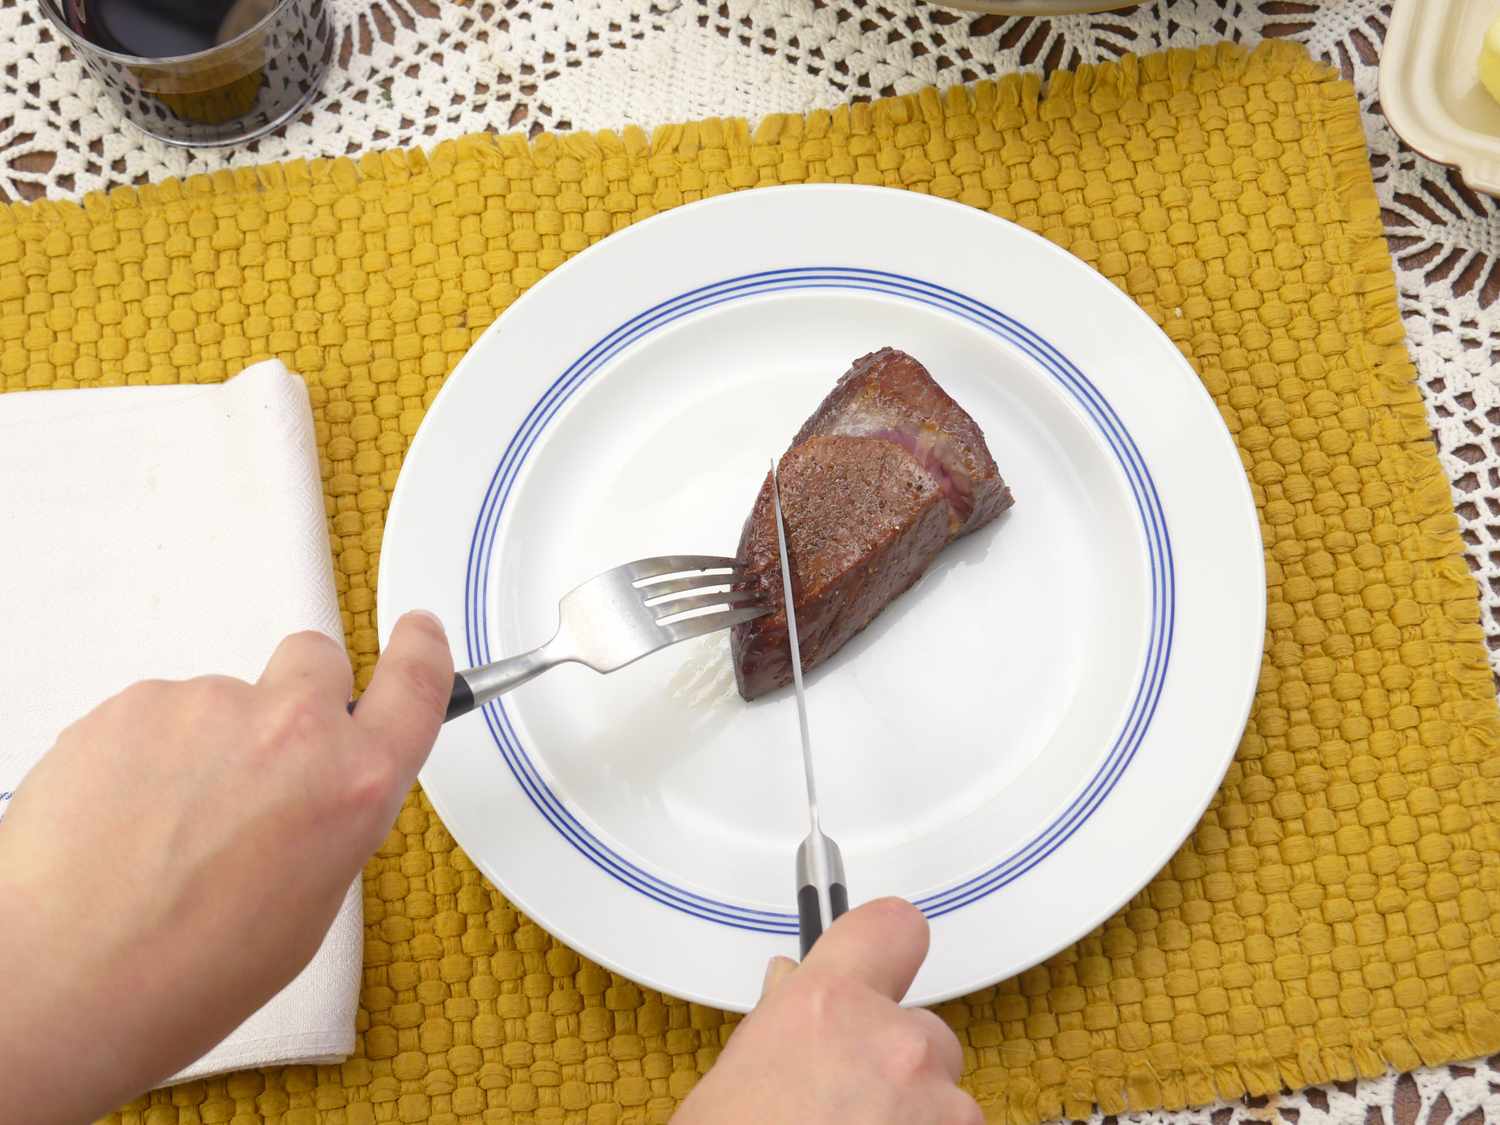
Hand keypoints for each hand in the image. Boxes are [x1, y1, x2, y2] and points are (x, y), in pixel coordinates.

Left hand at [0, 612, 453, 1124]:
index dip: (422, 649)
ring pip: (224, 699)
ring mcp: (207, 705)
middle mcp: (292, 729)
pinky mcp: (131, 703)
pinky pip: (155, 713)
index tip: (417, 632)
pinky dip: (145, 754)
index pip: (416, 682)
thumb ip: (332, 816)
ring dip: (209, 744)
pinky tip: (127, 820)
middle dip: (299, 698)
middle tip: (259, 768)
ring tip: (168, 829)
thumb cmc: (188, 970)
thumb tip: (312, 788)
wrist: (65, 981)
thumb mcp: (312, 903)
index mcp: (354, 783)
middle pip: (316, 658)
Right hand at [674, 898, 981, 1124]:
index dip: (885, 947)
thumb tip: (789, 990)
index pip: (893, 926)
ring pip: (946, 1099)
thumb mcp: (732, 1080)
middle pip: (924, 1031)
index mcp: (827, 1004)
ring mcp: (938, 1106)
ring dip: (915, 1121)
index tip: (880, 965)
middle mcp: (894, 1042)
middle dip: (895, 1066)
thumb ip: (778, 1024)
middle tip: (845, 1107)